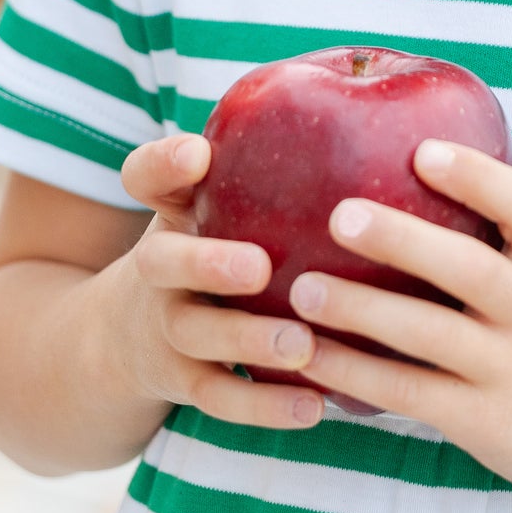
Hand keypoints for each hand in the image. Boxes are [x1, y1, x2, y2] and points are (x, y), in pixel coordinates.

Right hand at [111, 133, 324, 431]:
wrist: (121, 338)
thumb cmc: (209, 242)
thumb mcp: (214, 201)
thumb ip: (270, 161)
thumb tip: (389, 105)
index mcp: (170, 212)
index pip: (145, 175)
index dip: (165, 163)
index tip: (198, 154)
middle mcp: (158, 269)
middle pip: (162, 262)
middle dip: (207, 263)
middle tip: (258, 266)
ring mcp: (165, 328)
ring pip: (196, 337)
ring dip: (247, 342)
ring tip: (300, 346)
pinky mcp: (180, 383)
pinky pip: (218, 400)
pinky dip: (263, 407)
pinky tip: (315, 405)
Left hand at [287, 140, 511, 512]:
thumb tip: (422, 163)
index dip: (477, 176)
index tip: (423, 150)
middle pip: (469, 268)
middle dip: (402, 239)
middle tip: (338, 214)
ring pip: (427, 334)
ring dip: (360, 310)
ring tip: (301, 291)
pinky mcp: (485, 422)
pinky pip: (410, 394)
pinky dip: (355, 375)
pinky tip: (309, 357)